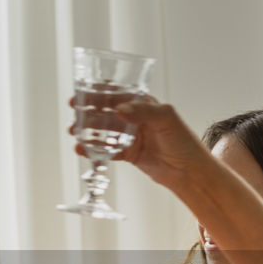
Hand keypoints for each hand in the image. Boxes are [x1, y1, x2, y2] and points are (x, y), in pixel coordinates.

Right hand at [71, 98, 210, 190]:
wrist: (189, 172)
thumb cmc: (184, 141)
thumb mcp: (166, 119)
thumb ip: (143, 111)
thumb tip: (119, 108)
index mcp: (144, 104)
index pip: (118, 93)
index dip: (98, 91)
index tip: (81, 92)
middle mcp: (135, 118)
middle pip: (105, 111)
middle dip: (88, 111)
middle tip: (74, 113)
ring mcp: (130, 136)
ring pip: (103, 130)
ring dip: (87, 130)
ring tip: (74, 132)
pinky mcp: (128, 154)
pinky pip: (107, 150)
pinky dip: (93, 149)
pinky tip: (82, 149)